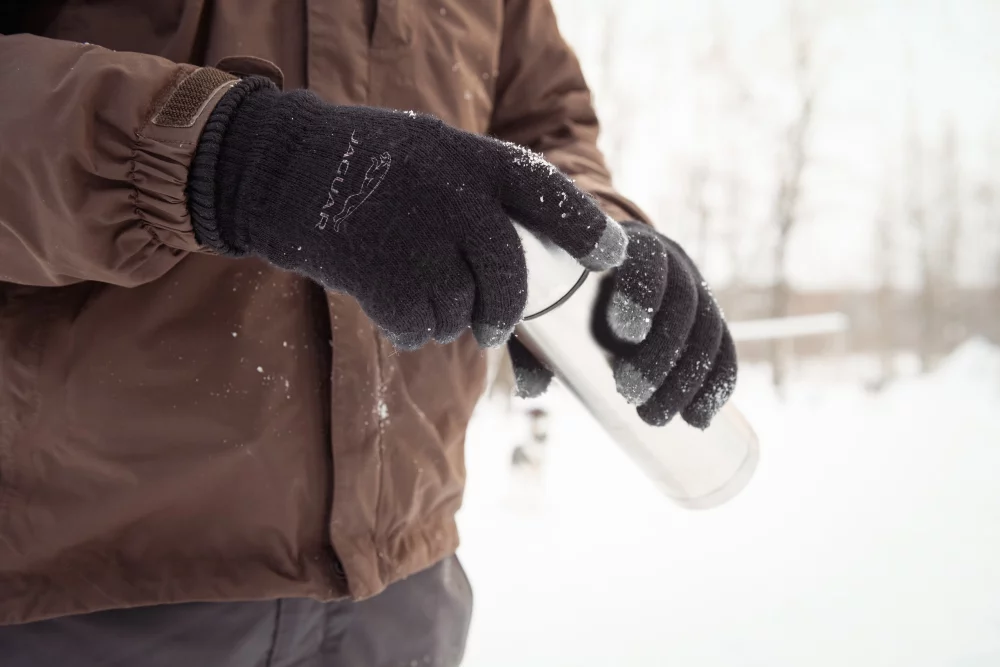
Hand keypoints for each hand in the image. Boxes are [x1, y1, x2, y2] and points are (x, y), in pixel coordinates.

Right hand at [189, 77, 626, 348]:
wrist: (280, 170)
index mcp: (472, 158)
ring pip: (461, 309)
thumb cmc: (362, 165)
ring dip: (443, 317)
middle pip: (508, 279)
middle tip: (495, 328)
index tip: (611, 257)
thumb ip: (475, 194)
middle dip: (504, 313)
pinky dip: (407, 328)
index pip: (548, 194)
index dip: (586, 228)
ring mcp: (421, 236)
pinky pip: (419, 326)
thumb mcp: (429, 152)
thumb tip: (515, 259)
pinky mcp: (384, 276)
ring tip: (412, 292)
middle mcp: (456, 195)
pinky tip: (386, 304)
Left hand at [510, 222, 736, 428]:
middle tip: (632, 395)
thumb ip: (533, 341)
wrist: (610, 266)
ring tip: (656, 418)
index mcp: (628, 246)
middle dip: (663, 354)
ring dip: (689, 381)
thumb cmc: (569, 287)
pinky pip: (725, 351)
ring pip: (708, 331)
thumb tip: (531, 390)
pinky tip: (699, 419)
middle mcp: (671, 262)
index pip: (646, 259)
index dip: (642, 293)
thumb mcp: (546, 303)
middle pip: (683, 302)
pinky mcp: (710, 319)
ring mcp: (697, 290)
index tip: (625, 334)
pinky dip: (717, 387)